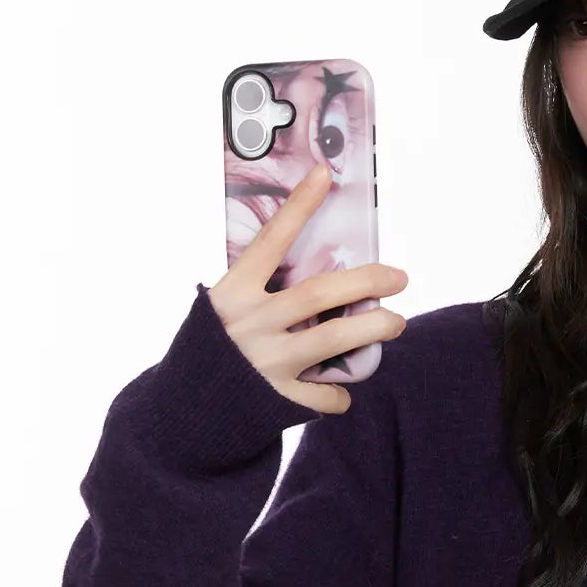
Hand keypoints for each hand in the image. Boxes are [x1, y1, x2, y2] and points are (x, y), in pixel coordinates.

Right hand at [206, 163, 407, 413]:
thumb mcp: (224, 311)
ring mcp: (264, 361)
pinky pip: (325, 393)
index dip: (298, 207)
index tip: (325, 175)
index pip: (270, 241)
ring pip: (334, 339)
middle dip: (366, 282)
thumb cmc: (216, 350)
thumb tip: (322, 278)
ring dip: (373, 329)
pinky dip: (339, 392)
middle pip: (319, 292)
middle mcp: (250, 323)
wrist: (186, 411)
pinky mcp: (276, 399)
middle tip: (399, 277)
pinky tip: (338, 388)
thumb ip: (263, 294)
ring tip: (396, 322)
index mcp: (233, 292)